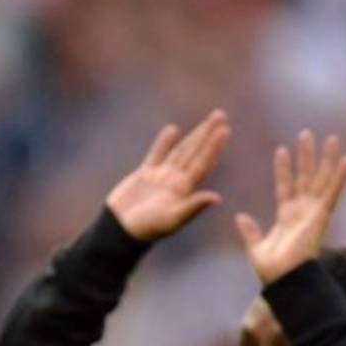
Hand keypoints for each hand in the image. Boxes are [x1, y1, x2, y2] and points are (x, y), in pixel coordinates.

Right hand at [105, 110, 229, 241]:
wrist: (120, 230)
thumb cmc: (146, 229)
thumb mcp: (172, 219)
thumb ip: (193, 206)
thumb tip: (218, 197)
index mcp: (184, 190)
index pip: (203, 163)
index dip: (214, 147)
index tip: (225, 130)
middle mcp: (175, 181)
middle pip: (195, 152)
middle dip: (207, 133)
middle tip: (221, 114)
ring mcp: (160, 177)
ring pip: (180, 150)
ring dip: (194, 135)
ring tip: (207, 120)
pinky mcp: (144, 175)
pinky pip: (156, 154)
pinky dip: (164, 142)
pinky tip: (173, 130)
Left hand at [235, 130, 345, 283]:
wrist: (285, 281)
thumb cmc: (273, 272)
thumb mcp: (256, 248)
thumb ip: (250, 231)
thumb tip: (239, 216)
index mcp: (287, 217)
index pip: (284, 186)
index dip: (283, 169)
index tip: (281, 150)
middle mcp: (302, 212)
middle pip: (305, 177)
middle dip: (306, 156)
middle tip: (306, 133)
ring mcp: (314, 213)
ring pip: (320, 179)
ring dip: (325, 159)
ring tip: (329, 137)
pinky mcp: (322, 216)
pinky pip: (333, 193)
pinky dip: (340, 176)